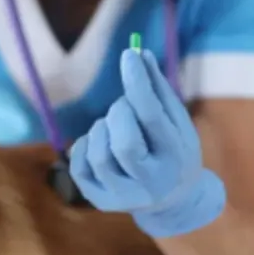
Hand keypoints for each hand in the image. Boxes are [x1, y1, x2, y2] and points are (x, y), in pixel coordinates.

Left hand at [70, 49, 225, 237]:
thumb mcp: (176, 121)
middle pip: (123, 142)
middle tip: (125, 107)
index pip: (151, 116)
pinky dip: (83, 145)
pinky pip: (79, 164)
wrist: (171, 199)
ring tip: (115, 128)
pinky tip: (99, 142)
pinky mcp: (100, 200)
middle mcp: (151, 183)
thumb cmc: (173, 149)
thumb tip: (138, 53)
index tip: (128, 55)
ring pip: (99, 154)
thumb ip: (158, 90)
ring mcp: (123, 196)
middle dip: (119, 113)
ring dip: (101, 128)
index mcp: (176, 157)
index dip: (137, 83)